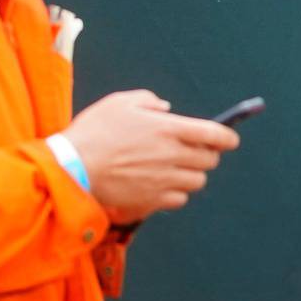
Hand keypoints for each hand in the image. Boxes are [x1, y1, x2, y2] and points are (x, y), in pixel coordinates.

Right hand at [63, 90, 239, 222]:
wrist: (71, 168)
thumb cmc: (94, 132)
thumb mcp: (120, 102)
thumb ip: (148, 100)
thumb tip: (165, 109)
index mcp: (169, 128)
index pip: (215, 134)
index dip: (227, 137)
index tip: (229, 139)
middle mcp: (173, 155)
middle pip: (210, 160)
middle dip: (207, 155)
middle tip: (195, 152)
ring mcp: (164, 179)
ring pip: (197, 181)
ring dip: (192, 174)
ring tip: (176, 169)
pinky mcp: (153, 199)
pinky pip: (180, 199)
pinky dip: (176, 193)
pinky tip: (163, 185)